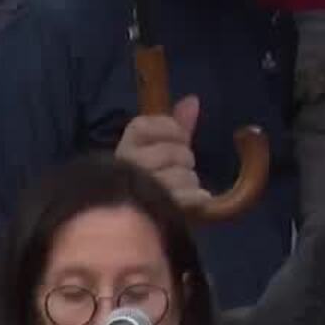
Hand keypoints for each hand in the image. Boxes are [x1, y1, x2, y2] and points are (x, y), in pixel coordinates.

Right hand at [115, 96, 211, 211]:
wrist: (141, 225)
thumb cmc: (152, 183)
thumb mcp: (162, 149)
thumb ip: (177, 125)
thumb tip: (193, 100)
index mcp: (124, 149)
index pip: (143, 126)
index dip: (169, 129)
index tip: (179, 138)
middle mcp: (127, 168)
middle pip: (170, 152)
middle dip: (184, 160)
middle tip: (180, 169)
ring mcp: (139, 190)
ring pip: (180, 175)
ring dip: (189, 181)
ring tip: (183, 188)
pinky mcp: (154, 212)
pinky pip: (184, 197)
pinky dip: (196, 197)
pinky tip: (199, 199)